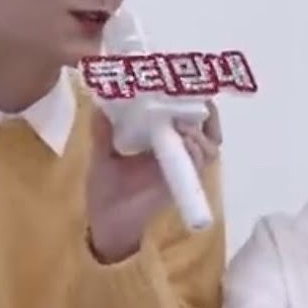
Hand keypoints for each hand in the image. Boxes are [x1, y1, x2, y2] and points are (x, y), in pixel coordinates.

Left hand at [86, 102, 220, 262]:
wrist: (106, 225)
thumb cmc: (106, 191)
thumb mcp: (102, 154)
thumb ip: (103, 130)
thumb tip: (99, 102)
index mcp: (160, 142)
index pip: (186, 115)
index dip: (190, 98)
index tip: (180, 82)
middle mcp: (175, 153)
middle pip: (205, 126)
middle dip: (203, 108)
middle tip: (193, 95)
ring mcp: (180, 168)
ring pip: (208, 143)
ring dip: (199, 128)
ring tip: (183, 120)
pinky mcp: (180, 183)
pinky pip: (199, 163)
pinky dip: (195, 148)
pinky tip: (185, 137)